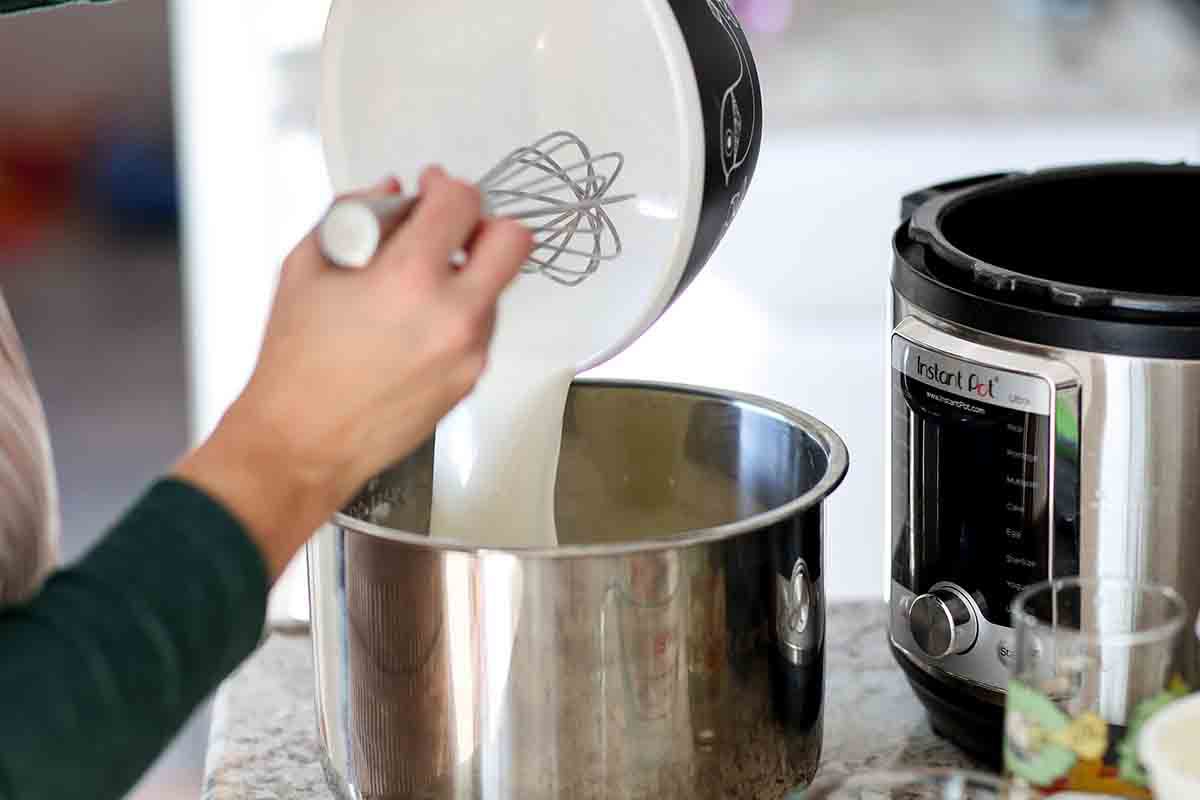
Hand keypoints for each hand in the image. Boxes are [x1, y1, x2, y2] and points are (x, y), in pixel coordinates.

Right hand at [175, 168, 531, 578]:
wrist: (302, 442)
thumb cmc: (297, 364)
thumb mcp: (306, 268)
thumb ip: (354, 213)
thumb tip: (391, 189)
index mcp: (410, 278)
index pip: (463, 202)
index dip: (446, 185)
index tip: (432, 189)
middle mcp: (453, 315)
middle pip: (515, 242)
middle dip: (486, 224)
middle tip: (452, 230)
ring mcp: (469, 352)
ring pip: (498, 288)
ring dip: (469, 275)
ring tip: (414, 289)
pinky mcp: (471, 379)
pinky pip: (482, 329)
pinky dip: (458, 315)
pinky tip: (414, 327)